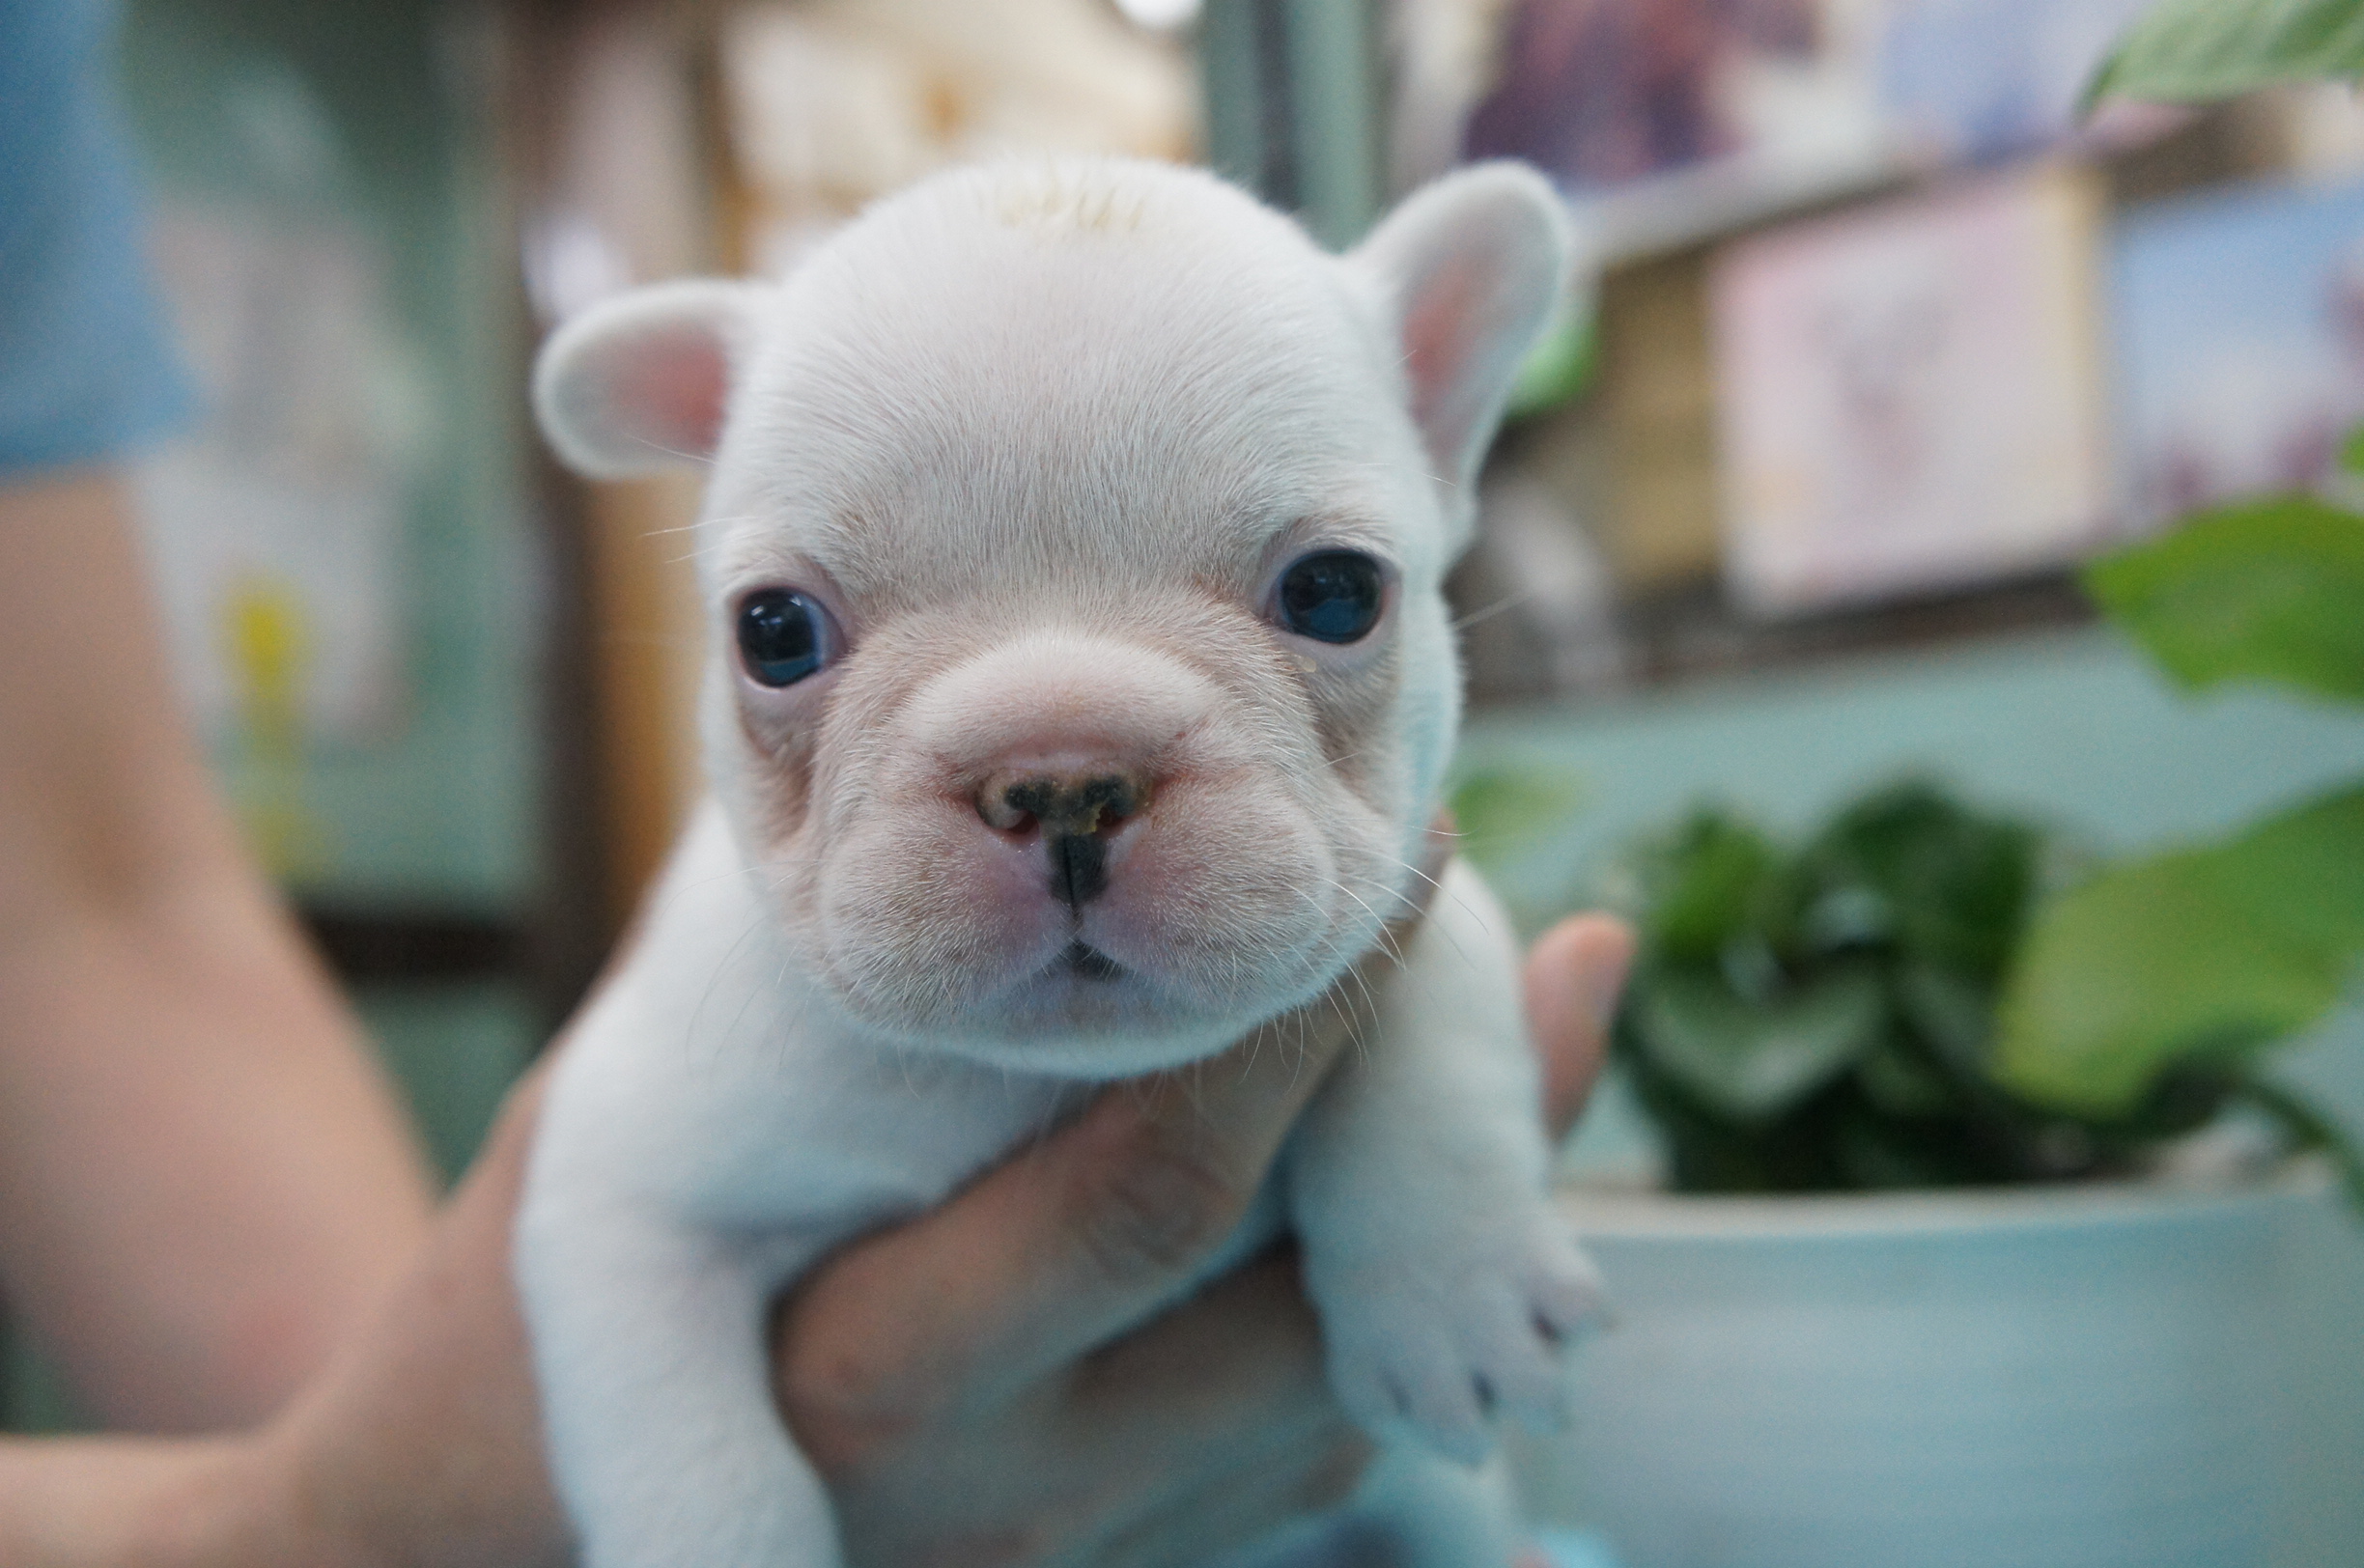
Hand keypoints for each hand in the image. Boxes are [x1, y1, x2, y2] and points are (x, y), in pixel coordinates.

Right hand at [1, 912, 1629, 1567]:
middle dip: (1449, 1120)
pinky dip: (1396, 1315)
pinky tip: (1459, 1200)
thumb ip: (829, 1006)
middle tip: (1568, 951)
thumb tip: (1029, 812)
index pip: (1162, 1186)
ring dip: (1464, 1224)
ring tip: (1559, 1039)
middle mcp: (1011, 1499)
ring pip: (1341, 1390)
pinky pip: (1306, 1461)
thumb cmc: (542, 1308)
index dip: (1302, 1018)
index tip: (1400, 857)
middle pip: (1303, 1301)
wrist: (490, 1542)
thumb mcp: (627, 1137)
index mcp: (885, 1372)